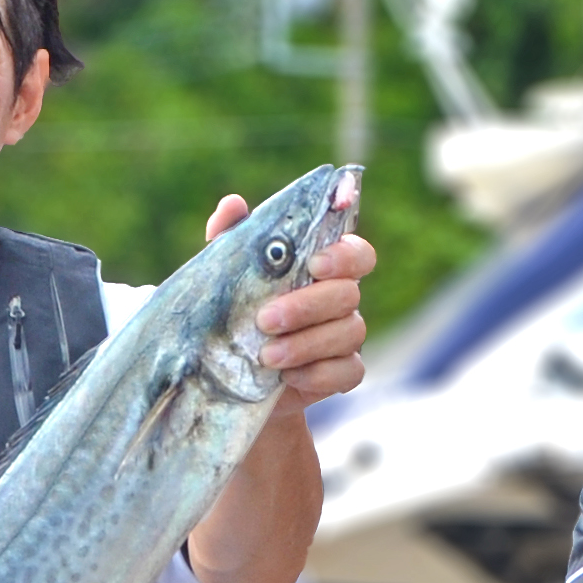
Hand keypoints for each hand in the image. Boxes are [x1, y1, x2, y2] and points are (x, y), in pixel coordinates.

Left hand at [202, 191, 375, 409]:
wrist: (228, 379)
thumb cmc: (234, 314)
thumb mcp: (226, 277)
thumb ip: (231, 239)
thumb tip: (233, 204)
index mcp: (324, 269)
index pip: (357, 254)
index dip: (344, 257)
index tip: (314, 264)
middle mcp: (341, 301)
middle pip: (349, 294)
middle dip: (307, 306)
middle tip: (265, 319)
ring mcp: (345, 339)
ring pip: (350, 333)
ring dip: (306, 344)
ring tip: (266, 356)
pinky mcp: (341, 375)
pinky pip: (348, 373)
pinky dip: (318, 374)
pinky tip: (287, 377)